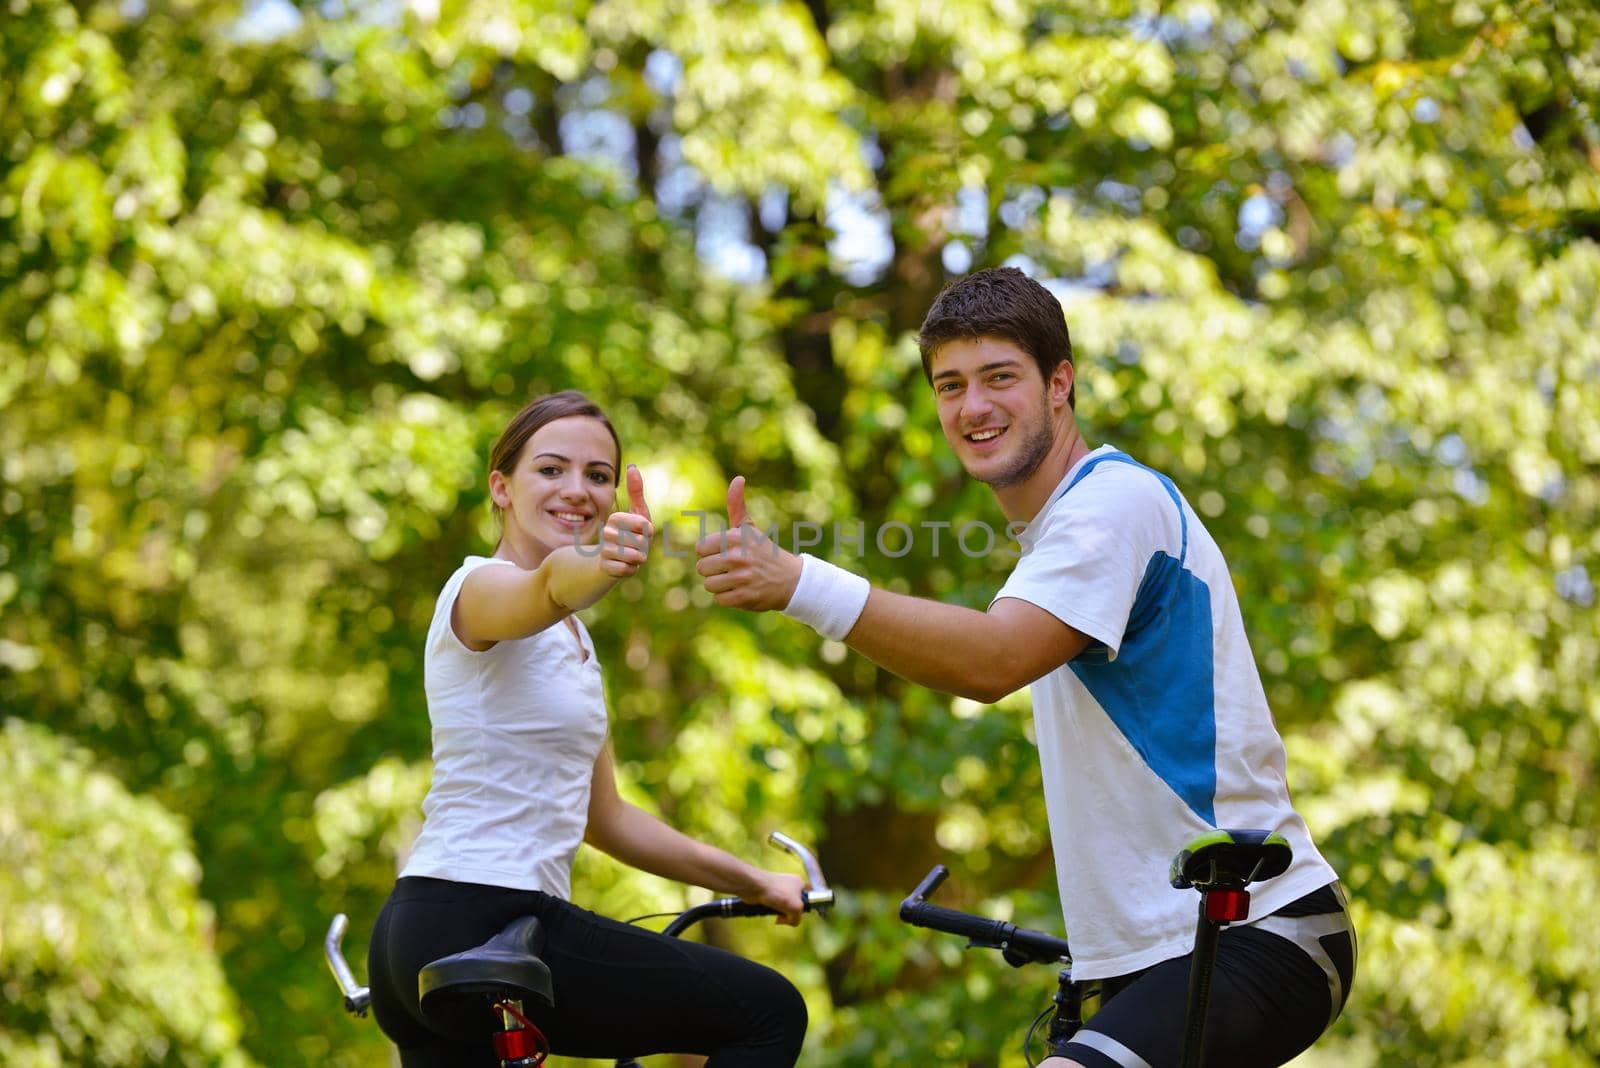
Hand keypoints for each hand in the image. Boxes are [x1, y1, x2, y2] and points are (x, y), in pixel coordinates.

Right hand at [599, 465, 652, 577]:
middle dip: (644, 546)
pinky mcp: (605, 568)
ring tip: (632, 555)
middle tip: (636, 545)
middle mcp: (607, 533)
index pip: (642, 524)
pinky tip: (626, 565)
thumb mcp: (637, 512)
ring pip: (635, 557)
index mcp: (615, 518)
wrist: (614, 559)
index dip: (647, 529)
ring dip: (639, 558)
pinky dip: (632, 569)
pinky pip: (628, 570)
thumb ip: (636, 491)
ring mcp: (605, 551)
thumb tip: (632, 467)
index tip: (643, 531)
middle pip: (641, 542)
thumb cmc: (630, 534)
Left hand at [695, 476, 802, 609]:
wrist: (792, 580)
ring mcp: (741, 577)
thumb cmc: (764, 552)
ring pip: (709, 585)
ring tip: (737, 580)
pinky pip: (719, 599)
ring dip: (720, 585)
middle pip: (702, 568)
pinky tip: (742, 590)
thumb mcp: (750, 528)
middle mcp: (737, 556)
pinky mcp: (744, 596)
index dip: (710, 553)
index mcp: (735, 538)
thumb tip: (738, 478)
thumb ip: (737, 505)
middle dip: (714, 571)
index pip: (700, 549)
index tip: (725, 554)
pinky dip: (728, 598)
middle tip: (732, 569)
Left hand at [742, 868, 807, 926]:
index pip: (809, 897)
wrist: (755, 887)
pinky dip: (772, 911)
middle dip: (791, 913)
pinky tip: (768, 911)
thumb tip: (790, 921)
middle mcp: (790, 885)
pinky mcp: (768, 894)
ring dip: (781, 913)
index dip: (806, 907)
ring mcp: (778, 889)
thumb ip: (798, 918)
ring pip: (784, 907)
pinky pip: (774, 906)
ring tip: (776, 914)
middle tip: (787, 915)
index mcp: (800, 883)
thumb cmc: (777, 894)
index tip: (799, 913)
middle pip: (796, 904)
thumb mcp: (796, 908)